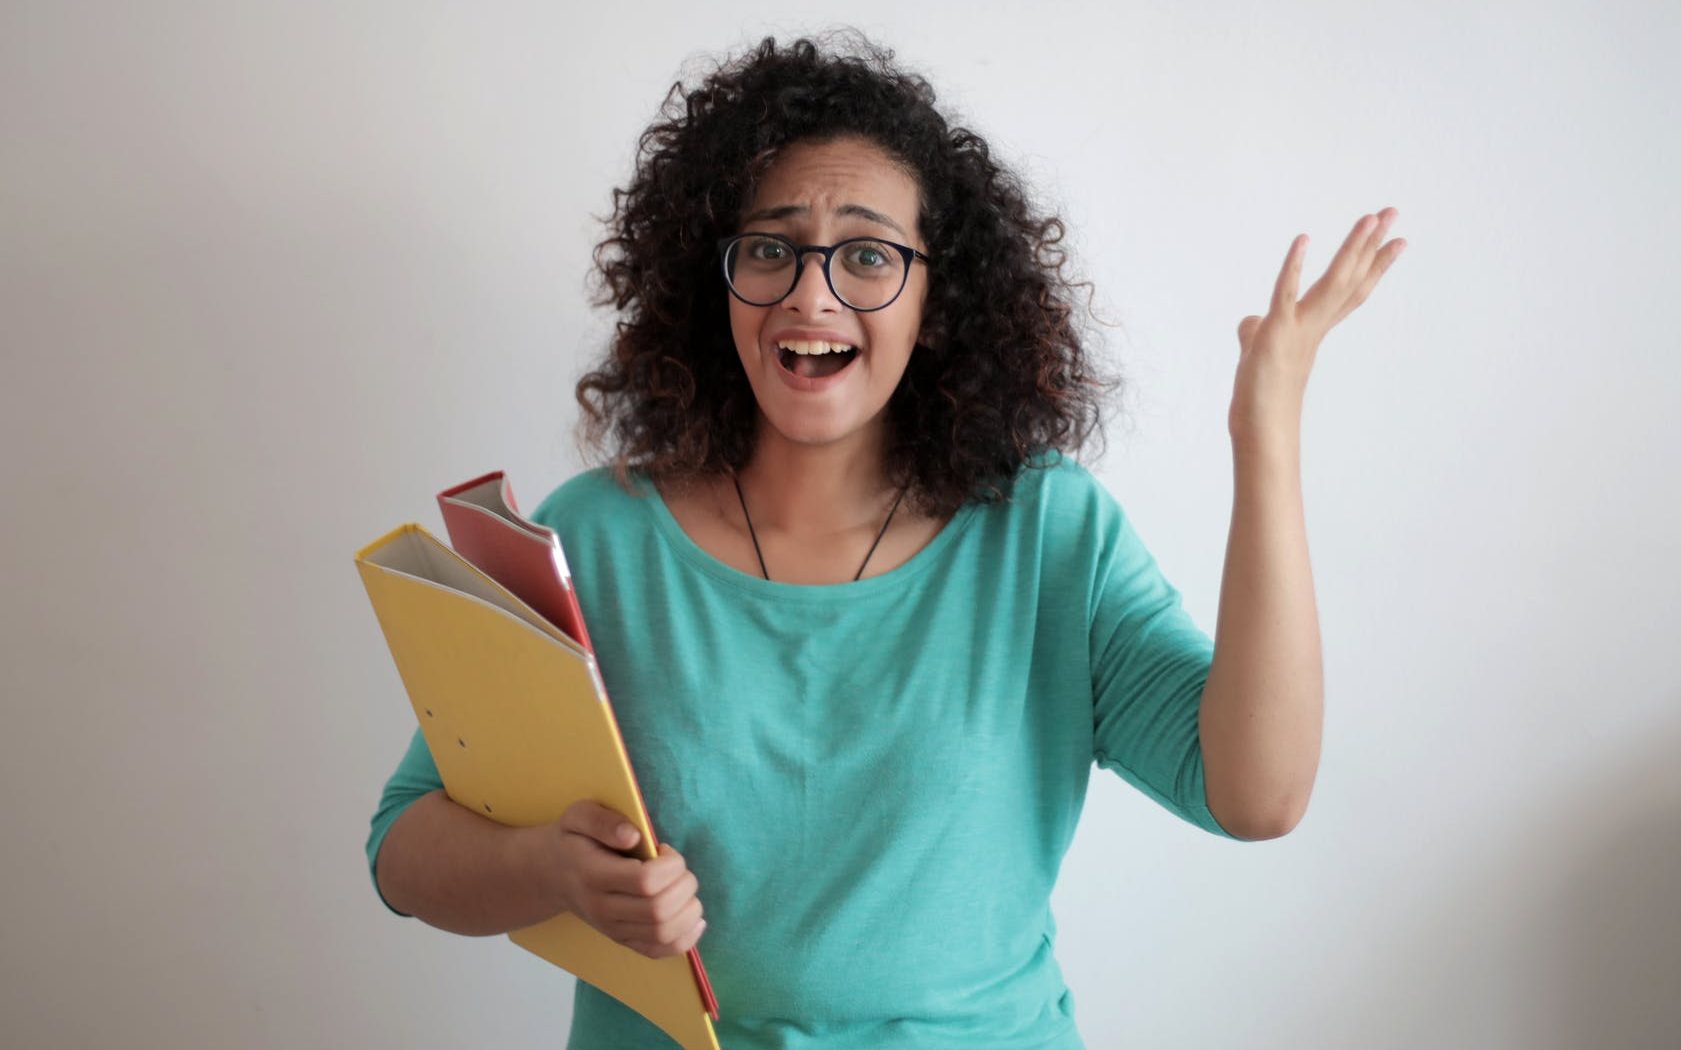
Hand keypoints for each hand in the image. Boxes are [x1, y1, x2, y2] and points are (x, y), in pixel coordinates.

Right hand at [537, 799, 706, 959]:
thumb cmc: (572, 840)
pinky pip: (659, 951)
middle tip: (678, 868)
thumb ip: (603, 821)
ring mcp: (613, 929)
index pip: (646, 881)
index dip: (670, 865)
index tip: (665, 850)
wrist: (552, 875)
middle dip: (684, 885)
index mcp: (594, 876)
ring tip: (684, 888)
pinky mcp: (622, 941)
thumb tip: (633, 836)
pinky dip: (685, 939)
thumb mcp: (578, 815)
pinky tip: (693, 919)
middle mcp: (602, 909)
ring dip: (689, 910)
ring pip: (663, 933)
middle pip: (659, 910)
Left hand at [1230, 207, 1405, 440]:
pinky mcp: (1277, 332)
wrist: (1260, 425)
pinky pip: (1285, 293)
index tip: (1397, 240)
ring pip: (1333, 281)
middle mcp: (1314, 324)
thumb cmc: (1260, 393)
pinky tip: (1303, 239)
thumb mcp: (1257, 352)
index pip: (1351, 289)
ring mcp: (1299, 327)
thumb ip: (1256, 331)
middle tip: (1394, 212)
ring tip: (1371, 217)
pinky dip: (1292, 267)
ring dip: (1352, 248)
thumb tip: (1249, 322)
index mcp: (1315, 327)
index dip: (1373, 264)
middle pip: (1350, 278)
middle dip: (1372, 244)